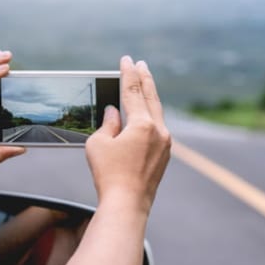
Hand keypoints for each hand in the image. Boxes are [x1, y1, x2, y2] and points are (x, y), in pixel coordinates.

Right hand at [84, 56, 171, 212]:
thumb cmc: (109, 175)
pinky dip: (150, 116)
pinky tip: (145, 115)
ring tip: (145, 84)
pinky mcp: (164, 156)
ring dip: (149, 97)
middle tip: (141, 64)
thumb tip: (115, 113)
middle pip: (151, 97)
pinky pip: (157, 129)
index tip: (127, 59)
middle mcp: (159, 131)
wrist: (127, 204)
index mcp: (142, 124)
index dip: (128, 73)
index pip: (133, 91)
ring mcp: (165, 144)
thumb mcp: (99, 144)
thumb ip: (108, 124)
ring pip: (157, 113)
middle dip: (145, 79)